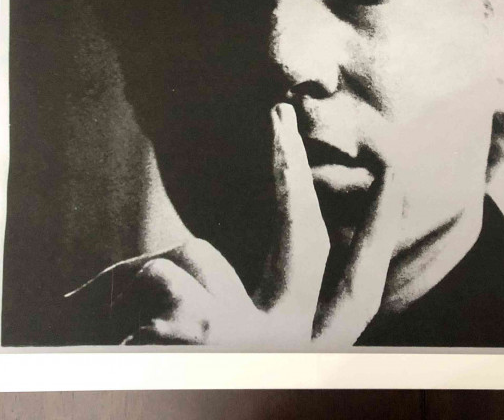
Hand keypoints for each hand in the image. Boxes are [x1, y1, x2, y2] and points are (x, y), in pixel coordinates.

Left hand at [65, 103, 401, 347]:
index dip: (380, 232)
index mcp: (304, 358)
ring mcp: (250, 339)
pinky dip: (120, 293)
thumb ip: (240, 318)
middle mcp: (290, 349)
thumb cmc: (179, 393)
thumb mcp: (233, 361)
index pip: (359, 291)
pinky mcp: (203, 332)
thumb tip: (203, 261)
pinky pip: (155, 276)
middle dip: (293, 167)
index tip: (392, 173)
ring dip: (153, 276)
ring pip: (199, 255)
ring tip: (125, 329)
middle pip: (305, 236)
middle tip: (280, 112)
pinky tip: (111, 333)